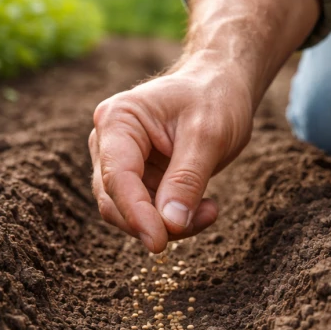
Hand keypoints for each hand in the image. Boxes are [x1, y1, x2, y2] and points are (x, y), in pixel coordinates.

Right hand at [90, 54, 253, 252]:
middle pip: (114, 201)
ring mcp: (120, 163)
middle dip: (153, 221)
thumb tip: (170, 225)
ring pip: (130, 213)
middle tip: (202, 221)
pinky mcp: (138, 179)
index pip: (116, 177)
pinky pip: (147, 212)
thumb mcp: (208, 135)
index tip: (159, 242)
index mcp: (118, 120)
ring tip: (209, 211)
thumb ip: (187, 179)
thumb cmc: (214, 98)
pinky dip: (174, 219)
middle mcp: (108, 142)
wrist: (222, 87)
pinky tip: (205, 208)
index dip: (135, 214)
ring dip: (168, 223)